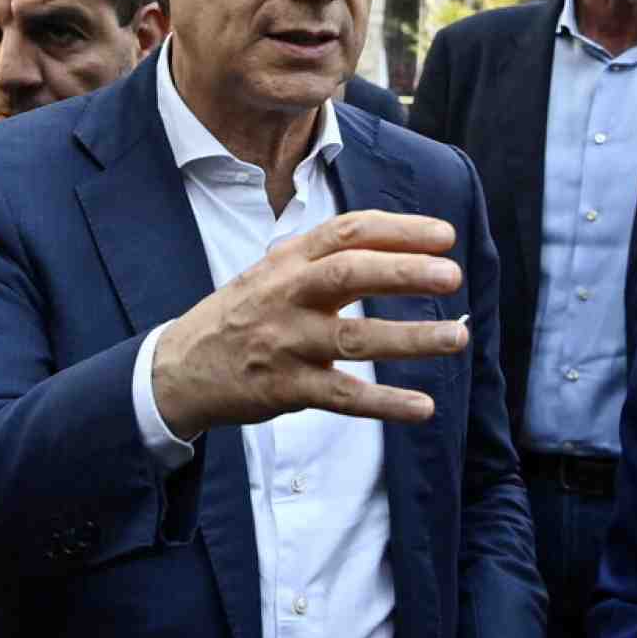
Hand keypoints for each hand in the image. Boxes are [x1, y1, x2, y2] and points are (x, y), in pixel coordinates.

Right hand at [150, 210, 468, 439]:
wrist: (179, 368)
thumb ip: (325, 254)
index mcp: (290, 260)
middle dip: (405, 272)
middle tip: (453, 276)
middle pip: (350, 275)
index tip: (445, 235)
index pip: (347, 232)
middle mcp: (287, 295)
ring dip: (408, 338)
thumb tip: (397, 239)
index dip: (398, 231)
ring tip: (456, 338)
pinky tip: (423, 406)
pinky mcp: (286, 389)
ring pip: (353, 338)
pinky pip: (342, 396)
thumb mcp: (274, 270)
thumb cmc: (244, 313)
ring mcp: (286, 343)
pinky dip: (384, 403)